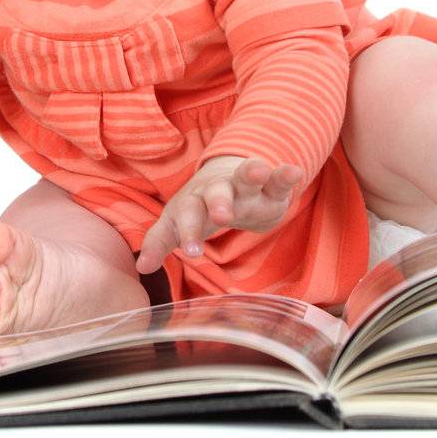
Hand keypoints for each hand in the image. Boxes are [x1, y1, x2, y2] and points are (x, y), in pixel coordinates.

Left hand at [135, 155, 303, 274]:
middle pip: (216, 194)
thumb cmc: (199, 207)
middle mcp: (218, 190)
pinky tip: (295, 171)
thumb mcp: (178, 222)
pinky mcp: (270, 188)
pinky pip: (278, 180)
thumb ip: (161, 241)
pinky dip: (285, 174)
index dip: (188, 234)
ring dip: (251, 172)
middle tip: (221, 217)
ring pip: (246, 177)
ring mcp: (245, 186)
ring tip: (259, 170)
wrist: (226, 175)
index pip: (187, 217)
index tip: (192, 253)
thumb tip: (142, 267)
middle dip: (218, 203)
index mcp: (193, 202)